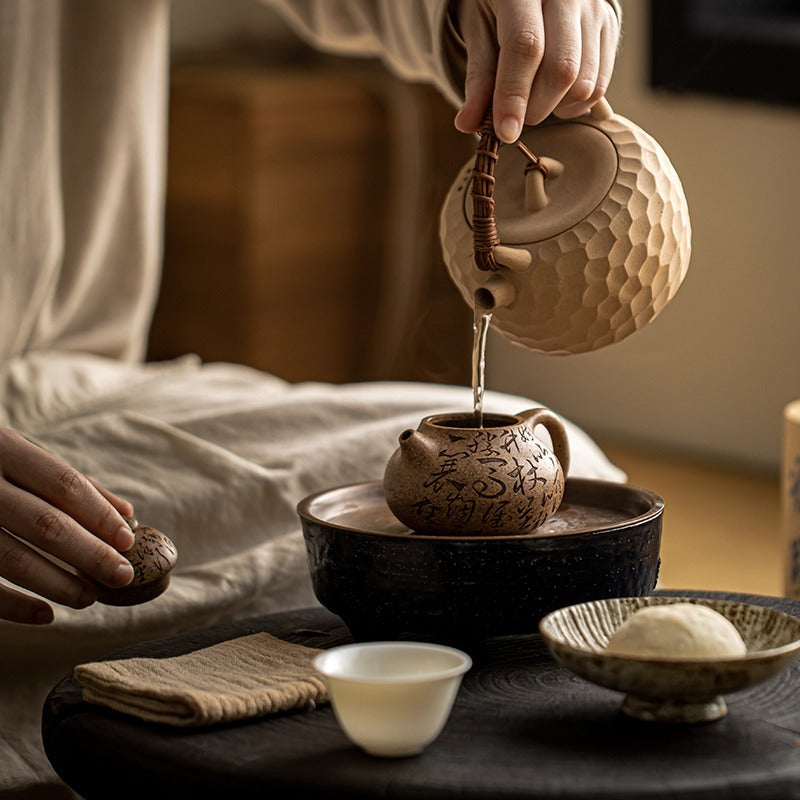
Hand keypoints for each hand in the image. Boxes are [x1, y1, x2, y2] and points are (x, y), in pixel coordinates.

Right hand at [0, 427, 135, 623]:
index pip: (62, 483)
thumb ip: (67, 483)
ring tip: (89, 597)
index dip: (98, 513)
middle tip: (122, 575)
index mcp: (1, 447)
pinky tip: (46, 614)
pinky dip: (14, 606)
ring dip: (58, 583)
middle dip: (89, 553)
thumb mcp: (16, 456)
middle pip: (45, 523)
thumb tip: (126, 513)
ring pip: (12, 558)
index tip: (127, 539)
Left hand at [453, 0, 619, 141]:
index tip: (505, 133)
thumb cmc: (498, 7)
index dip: (514, 96)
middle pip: (561, 70)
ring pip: (584, 83)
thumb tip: (467, 124)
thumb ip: (478, 78)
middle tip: (516, 113)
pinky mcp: (610, 26)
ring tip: (535, 99)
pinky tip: (556, 94)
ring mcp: (594, 9)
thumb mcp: (478, 32)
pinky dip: (575, 104)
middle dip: (535, 108)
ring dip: (556, 109)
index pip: (525, 47)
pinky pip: (599, 85)